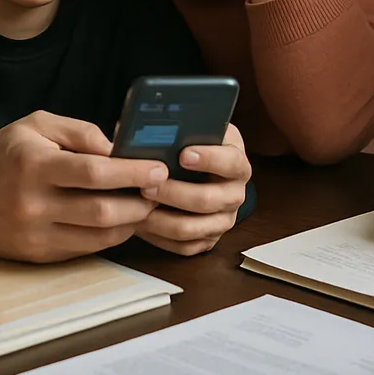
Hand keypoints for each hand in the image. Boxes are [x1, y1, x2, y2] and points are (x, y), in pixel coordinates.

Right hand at [0, 111, 170, 262]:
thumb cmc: (3, 152)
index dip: (132, 172)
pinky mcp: (35, 256)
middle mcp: (33, 205)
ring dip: (130, 223)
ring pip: (98, 238)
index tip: (159, 168)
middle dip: (140, 202)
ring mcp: (33, 236)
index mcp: (35, 166)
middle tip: (160, 189)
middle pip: (101, 211)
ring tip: (145, 204)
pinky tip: (120, 220)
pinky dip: (108, 237)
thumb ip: (81, 132)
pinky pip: (84, 250)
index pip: (94, 173)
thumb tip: (119, 149)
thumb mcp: (38, 125)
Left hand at [135, 124, 251, 255]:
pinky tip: (141, 223)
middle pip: (206, 200)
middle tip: (146, 185)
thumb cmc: (196, 148)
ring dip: (160, 219)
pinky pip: (184, 246)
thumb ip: (180, 131)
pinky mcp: (208, 240)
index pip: (230, 162)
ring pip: (191, 228)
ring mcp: (224, 221)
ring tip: (136, 207)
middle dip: (172, 193)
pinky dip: (159, 237)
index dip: (208, 159)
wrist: (207, 171)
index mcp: (237, 164)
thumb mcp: (197, 132)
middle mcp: (235, 195)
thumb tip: (144, 128)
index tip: (183, 155)